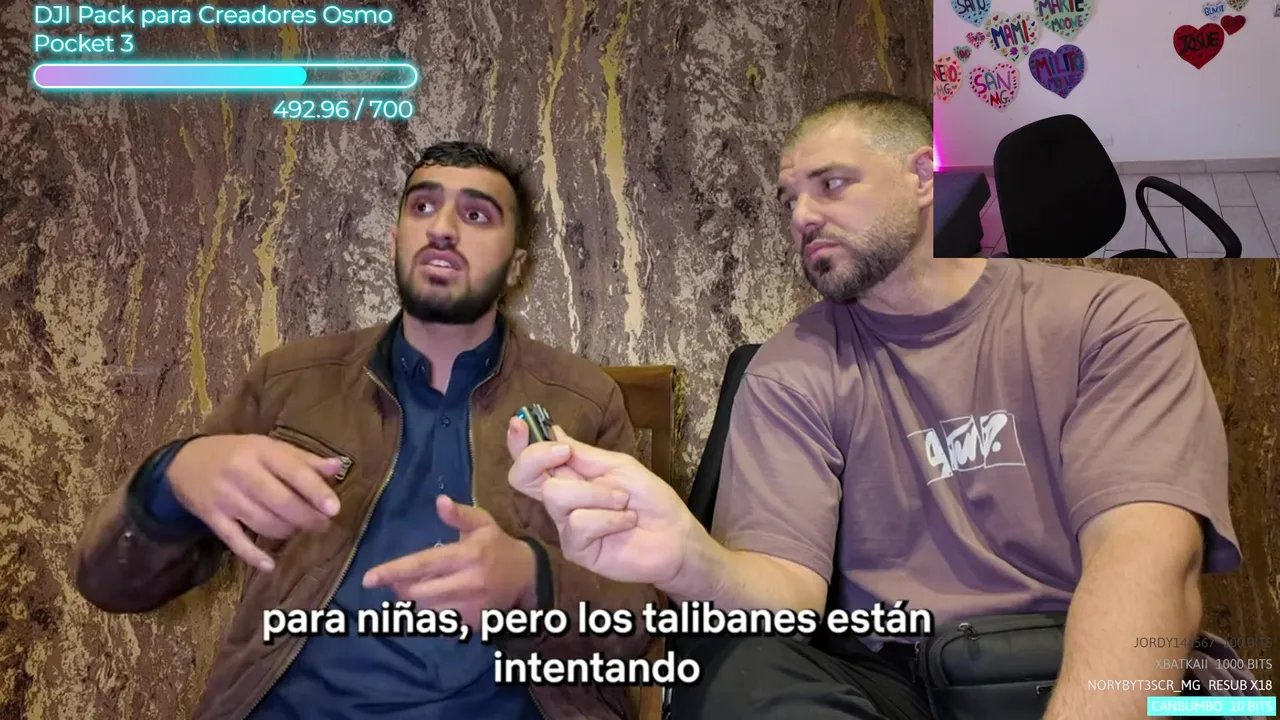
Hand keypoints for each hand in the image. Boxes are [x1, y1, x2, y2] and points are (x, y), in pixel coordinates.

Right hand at [167, 435, 344, 571]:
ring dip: (287, 532)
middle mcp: (242, 473)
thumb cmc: (238, 453)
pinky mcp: (211, 518)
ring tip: (298, 529)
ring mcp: (225, 498)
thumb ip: (303, 460)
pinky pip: (235, 542)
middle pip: (281, 502)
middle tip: (323, 525)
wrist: (185, 462)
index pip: (293, 472)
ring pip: (263, 523)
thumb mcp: (269, 448)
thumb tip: (337, 467)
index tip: (335, 509)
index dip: (316, 491)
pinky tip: (270, 565)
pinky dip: (253, 555)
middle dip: (307, 518)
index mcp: (261, 451)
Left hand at [361, 495, 535, 626]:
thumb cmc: (497, 545)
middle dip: (400, 587)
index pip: (423, 565)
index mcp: (467, 555)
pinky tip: (441, 599)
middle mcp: (468, 583)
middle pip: (417, 593)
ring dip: (415, 600)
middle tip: (399, 579)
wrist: (527, 577)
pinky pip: (439, 622)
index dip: (393, 572)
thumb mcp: (482, 523)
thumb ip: (459, 514)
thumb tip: (439, 501)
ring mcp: (471, 607)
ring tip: (424, 586)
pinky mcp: (472, 624)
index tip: (367, 579)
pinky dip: (431, 613)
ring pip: (425, 610)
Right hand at [506, 417, 697, 587]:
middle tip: (566, 453)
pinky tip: (625, 522)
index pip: (531, 461)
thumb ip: (582, 454)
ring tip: (623, 502)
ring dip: (598, 494)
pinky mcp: (576, 549)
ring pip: (557, 496)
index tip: (519, 423)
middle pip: (523, 476)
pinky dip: (609, 518)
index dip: (518, 442)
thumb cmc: (650, 499)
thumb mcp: (618, 466)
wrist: (675, 535)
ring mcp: (565, 526)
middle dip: (541, 458)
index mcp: (569, 476)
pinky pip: (579, 523)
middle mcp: (561, 501)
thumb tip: (551, 429)